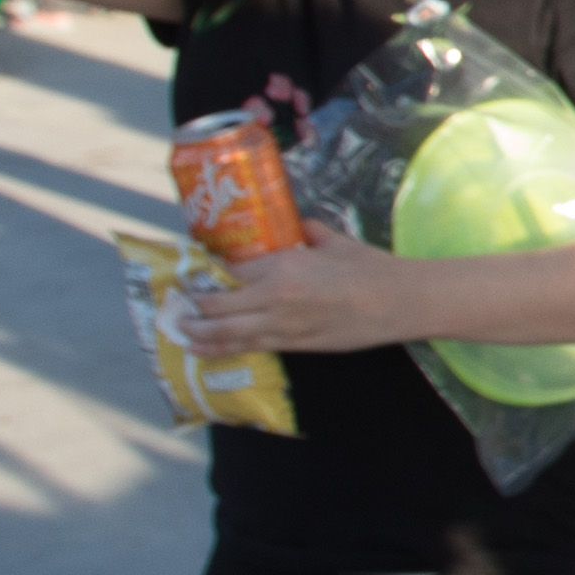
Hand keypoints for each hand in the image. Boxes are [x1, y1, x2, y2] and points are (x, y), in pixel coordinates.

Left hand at [177, 239, 408, 353]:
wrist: (397, 302)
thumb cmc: (369, 268)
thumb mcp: (333, 241)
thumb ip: (307, 232)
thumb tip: (295, 226)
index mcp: (283, 264)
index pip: (231, 270)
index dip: (208, 272)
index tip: (194, 271)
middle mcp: (274, 296)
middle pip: (218, 303)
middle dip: (193, 304)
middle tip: (177, 303)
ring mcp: (282, 324)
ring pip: (227, 330)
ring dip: (199, 330)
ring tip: (180, 329)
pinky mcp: (294, 345)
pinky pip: (248, 346)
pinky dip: (221, 347)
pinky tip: (203, 348)